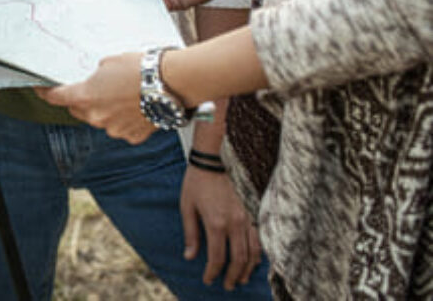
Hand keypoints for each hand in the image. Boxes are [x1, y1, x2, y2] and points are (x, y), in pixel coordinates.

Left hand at [37, 52, 155, 143]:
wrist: (170, 82)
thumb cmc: (140, 68)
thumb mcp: (108, 63)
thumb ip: (95, 76)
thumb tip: (96, 82)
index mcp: (85, 97)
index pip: (56, 98)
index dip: (45, 93)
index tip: (40, 90)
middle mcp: (96, 117)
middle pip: (78, 111)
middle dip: (81, 101)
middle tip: (95, 88)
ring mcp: (115, 130)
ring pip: (100, 121)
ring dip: (105, 110)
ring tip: (123, 94)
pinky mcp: (132, 136)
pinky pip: (120, 128)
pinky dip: (123, 119)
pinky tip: (135, 106)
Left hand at [180, 162, 262, 288]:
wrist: (213, 161)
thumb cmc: (196, 182)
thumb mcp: (187, 207)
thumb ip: (191, 234)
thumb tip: (190, 256)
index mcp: (216, 223)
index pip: (217, 257)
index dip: (213, 272)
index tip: (208, 280)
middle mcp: (234, 223)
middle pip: (238, 259)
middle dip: (232, 275)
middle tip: (227, 285)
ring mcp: (246, 218)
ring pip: (252, 252)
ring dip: (247, 268)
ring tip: (240, 278)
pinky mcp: (252, 212)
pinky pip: (259, 239)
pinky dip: (257, 254)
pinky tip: (253, 261)